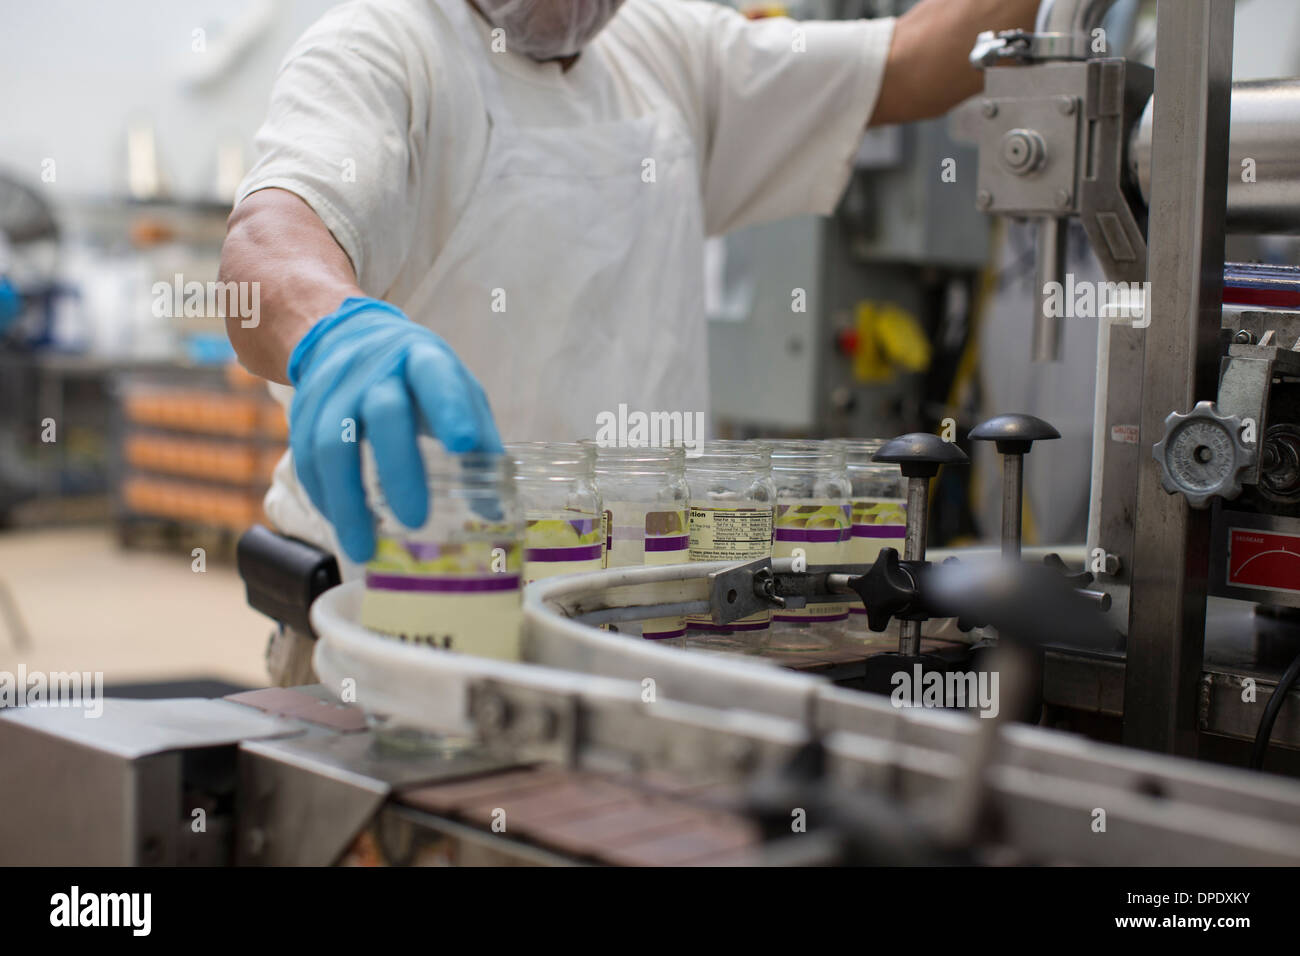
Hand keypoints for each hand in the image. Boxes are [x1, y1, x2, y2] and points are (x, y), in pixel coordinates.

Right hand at [287, 296, 501, 561]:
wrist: (348, 337)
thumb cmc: (417, 377)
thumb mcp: (456, 391)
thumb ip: (479, 442)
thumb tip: (495, 510)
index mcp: (422, 358)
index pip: (435, 376)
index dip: (449, 408)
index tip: (463, 445)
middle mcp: (374, 369)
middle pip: (383, 413)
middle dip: (399, 469)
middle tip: (416, 520)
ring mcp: (332, 388)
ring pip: (331, 442)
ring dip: (348, 500)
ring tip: (365, 547)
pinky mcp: (302, 410)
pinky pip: (304, 458)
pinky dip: (323, 497)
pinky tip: (342, 525)